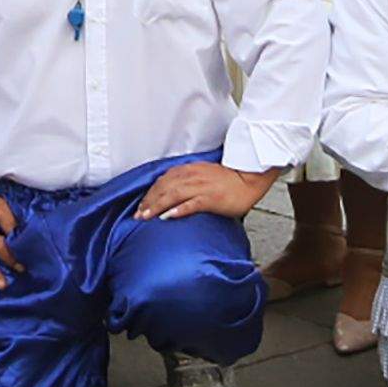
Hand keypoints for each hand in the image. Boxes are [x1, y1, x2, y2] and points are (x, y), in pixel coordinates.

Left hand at [134, 161, 276, 221]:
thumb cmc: (228, 180)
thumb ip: (187, 182)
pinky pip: (192, 203)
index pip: (163, 180)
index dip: (150, 193)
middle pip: (164, 187)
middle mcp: (193, 176)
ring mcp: (202, 186)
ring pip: (173, 194)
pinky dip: (179, 209)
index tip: (141, 205)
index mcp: (190, 169)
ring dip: (157, 205)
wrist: (249, 179)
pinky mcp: (211, 198)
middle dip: (149, 201)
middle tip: (138, 215)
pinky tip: (168, 216)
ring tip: (147, 216)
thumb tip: (172, 195)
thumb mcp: (203, 175)